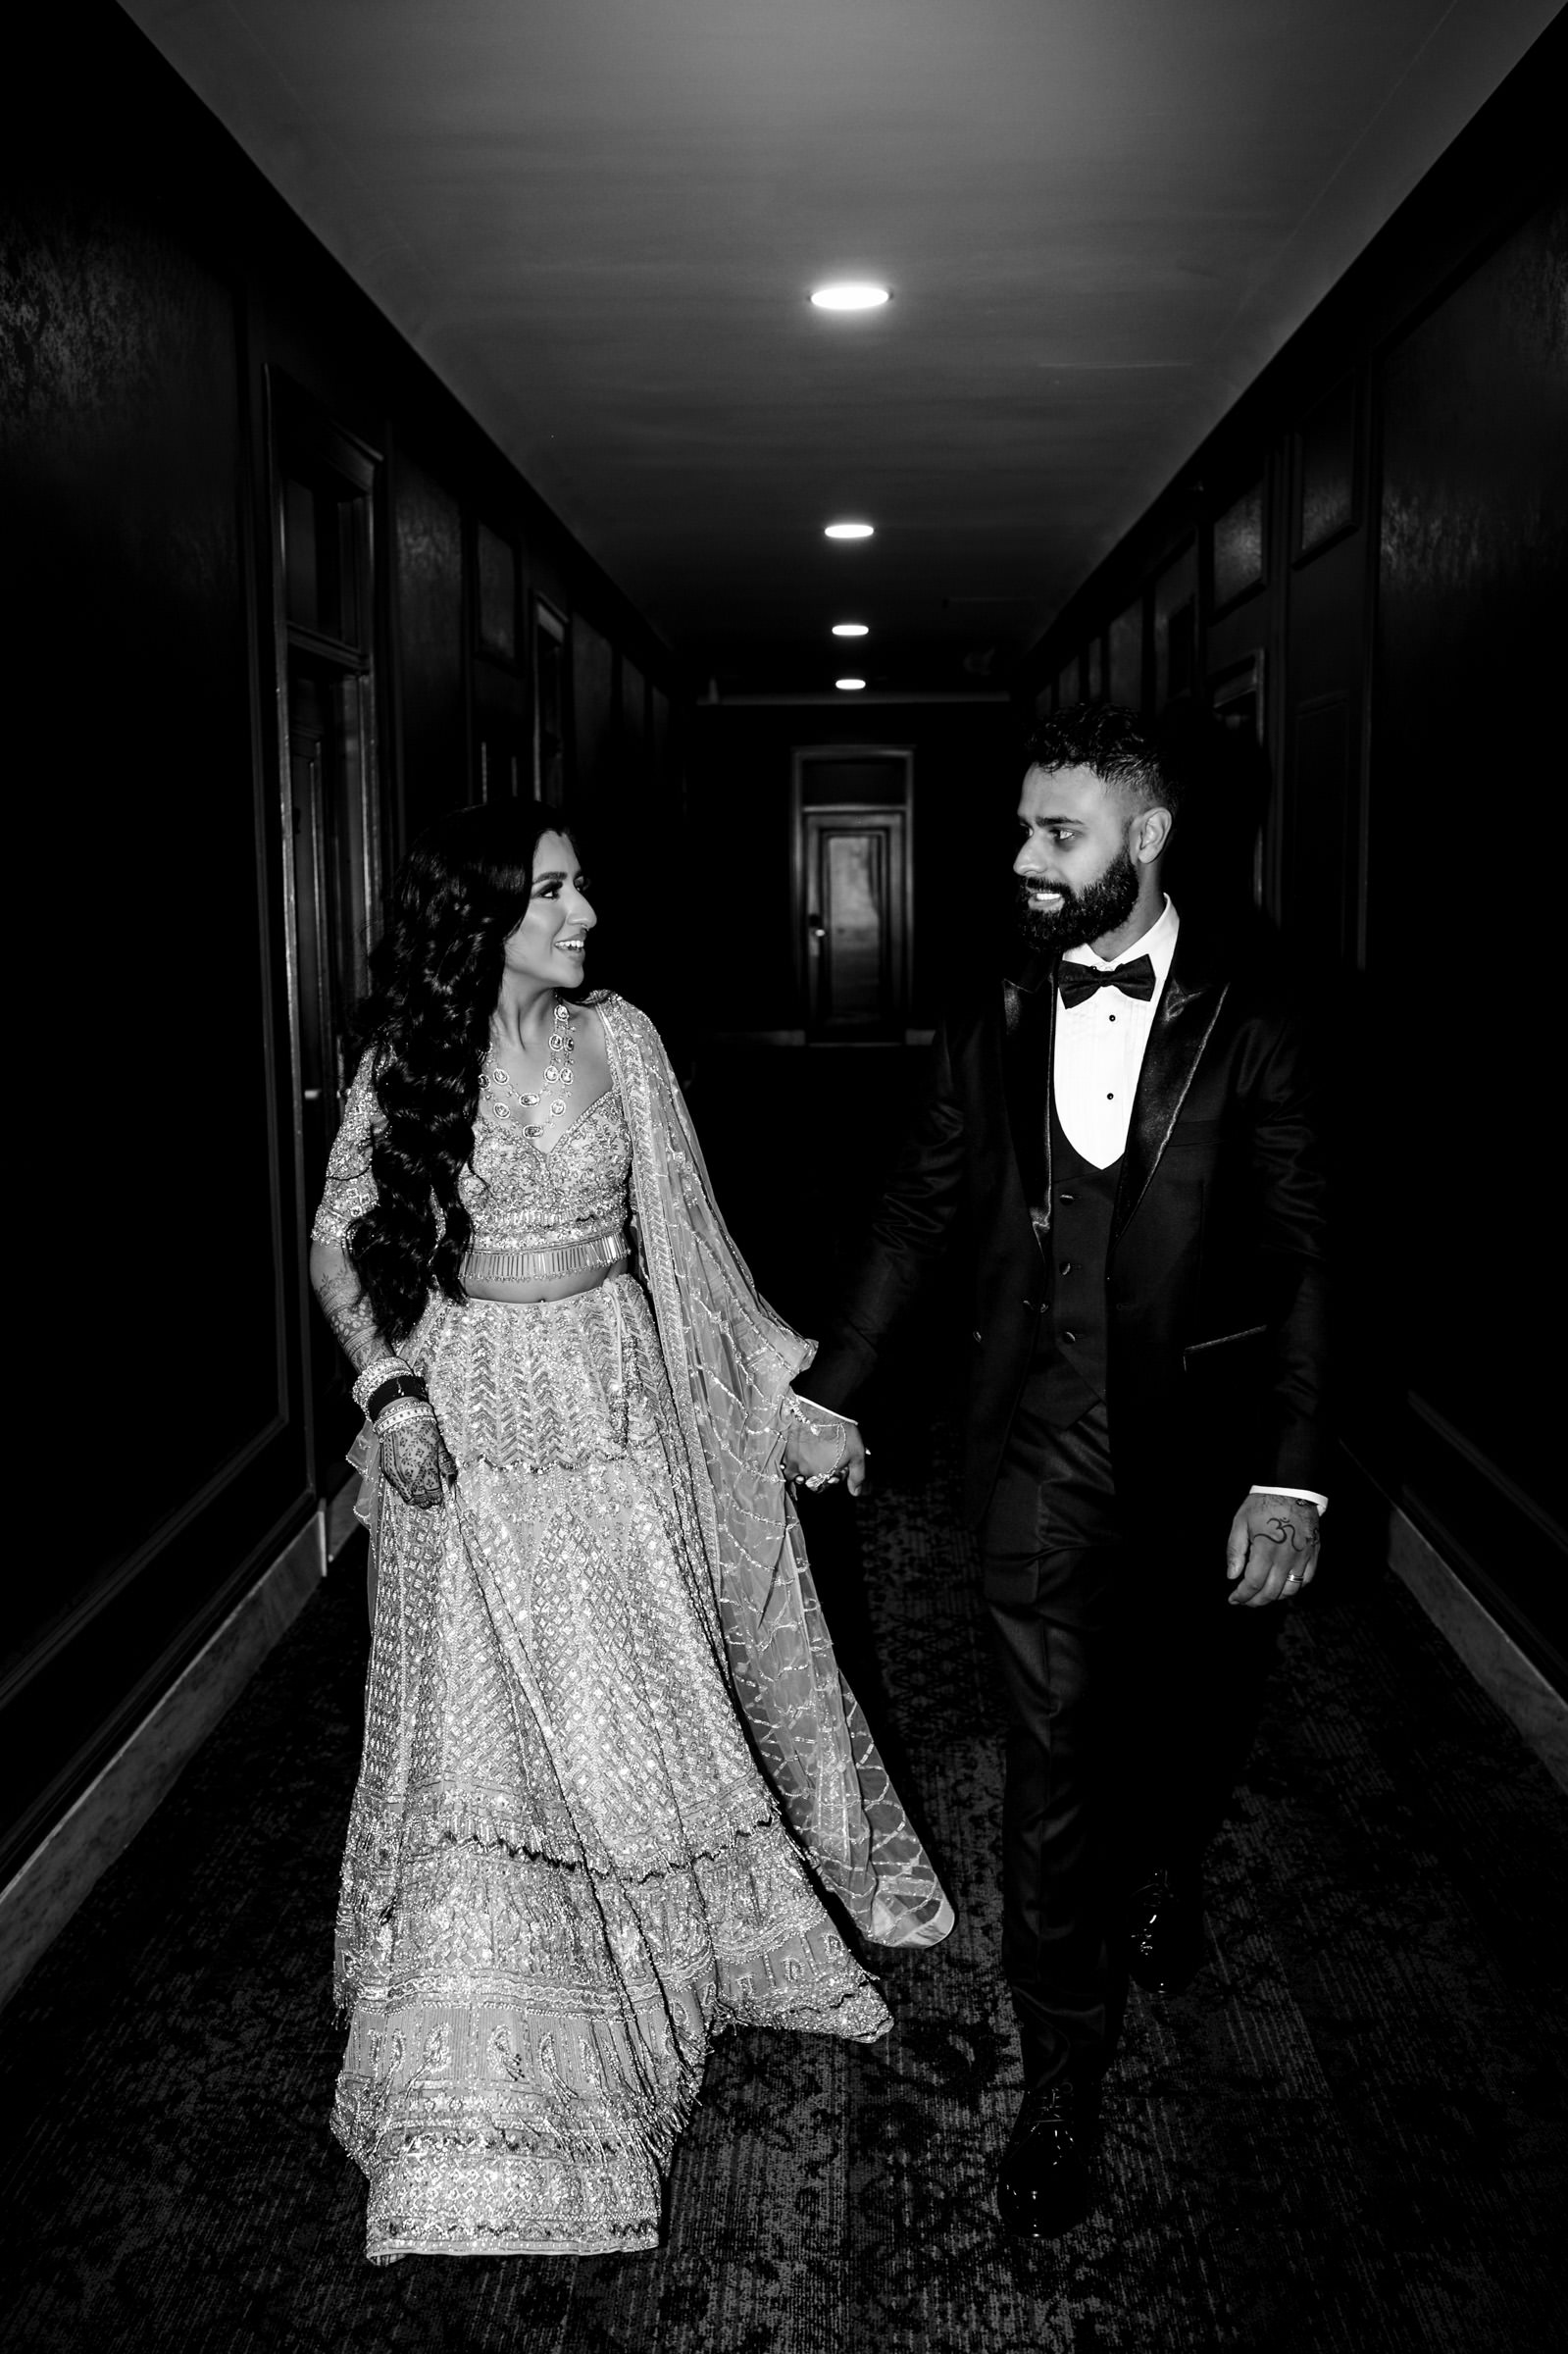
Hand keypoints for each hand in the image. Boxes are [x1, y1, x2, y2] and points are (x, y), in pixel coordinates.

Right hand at [379, 1407, 456, 1507]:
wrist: (400, 1418)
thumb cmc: (423, 1430)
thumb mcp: (440, 1446)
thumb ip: (446, 1466)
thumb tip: (452, 1481)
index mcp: (427, 1470)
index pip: (433, 1495)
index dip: (437, 1498)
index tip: (439, 1497)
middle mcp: (411, 1476)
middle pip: (420, 1500)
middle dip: (426, 1501)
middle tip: (430, 1498)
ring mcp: (397, 1475)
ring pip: (407, 1498)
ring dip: (414, 1498)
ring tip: (419, 1494)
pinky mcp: (387, 1471)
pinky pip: (396, 1489)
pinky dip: (403, 1490)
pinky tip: (408, 1485)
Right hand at [782, 1402, 868, 1496]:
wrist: (823, 1409)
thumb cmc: (842, 1431)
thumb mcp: (857, 1454)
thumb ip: (857, 1476)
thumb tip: (855, 1492)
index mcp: (821, 1476)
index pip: (820, 1487)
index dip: (826, 1479)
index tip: (830, 1468)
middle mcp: (804, 1470)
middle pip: (805, 1480)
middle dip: (812, 1474)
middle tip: (819, 1460)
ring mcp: (792, 1459)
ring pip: (792, 1472)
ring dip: (798, 1467)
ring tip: (807, 1455)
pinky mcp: (784, 1447)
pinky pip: (783, 1460)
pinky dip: (788, 1458)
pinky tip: (797, 1449)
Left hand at [1225, 1492, 1320, 1606]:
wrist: (1292, 1487)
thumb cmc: (1263, 1503)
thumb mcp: (1240, 1522)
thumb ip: (1235, 1550)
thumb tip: (1232, 1576)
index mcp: (1265, 1549)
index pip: (1253, 1583)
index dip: (1242, 1595)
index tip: (1233, 1599)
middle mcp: (1286, 1557)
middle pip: (1271, 1591)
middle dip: (1256, 1601)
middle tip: (1246, 1601)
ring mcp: (1303, 1556)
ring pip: (1290, 1590)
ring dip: (1275, 1596)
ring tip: (1262, 1594)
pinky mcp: (1314, 1553)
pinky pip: (1307, 1579)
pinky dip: (1295, 1587)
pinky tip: (1283, 1585)